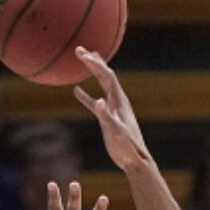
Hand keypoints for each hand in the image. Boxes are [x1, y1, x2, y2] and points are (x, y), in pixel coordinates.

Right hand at [73, 50, 150, 173]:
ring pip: (101, 85)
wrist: (134, 160)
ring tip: (82, 59)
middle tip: (79, 49)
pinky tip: (76, 91)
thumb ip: (106, 116)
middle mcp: (117, 101)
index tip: (84, 55)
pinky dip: (86, 96)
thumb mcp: (116, 131)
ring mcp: (112, 109)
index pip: (108, 76)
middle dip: (93, 61)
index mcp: (120, 101)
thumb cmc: (127, 147)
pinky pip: (94, 103)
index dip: (96, 65)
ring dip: (91, 72)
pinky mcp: (107, 119)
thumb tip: (98, 101)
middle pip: (105, 75)